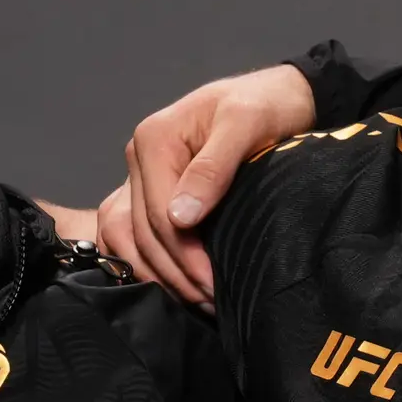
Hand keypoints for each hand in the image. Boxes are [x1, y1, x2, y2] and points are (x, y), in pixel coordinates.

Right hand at [91, 65, 316, 311]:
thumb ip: (214, 168)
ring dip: (155, 275)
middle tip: (211, 303)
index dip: (184, 257)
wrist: (278, 98)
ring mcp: (137, 179)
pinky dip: (143, 263)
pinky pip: (126, 236)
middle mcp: (137, 160)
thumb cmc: (266, 105)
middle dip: (174, 274)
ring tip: (194, 300)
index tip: (214, 285)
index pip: (157, 215)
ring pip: (124, 240)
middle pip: (140, 233)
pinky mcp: (146, 194)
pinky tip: (171, 284)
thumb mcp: (246, 124)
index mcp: (153, 140)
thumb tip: (182, 217)